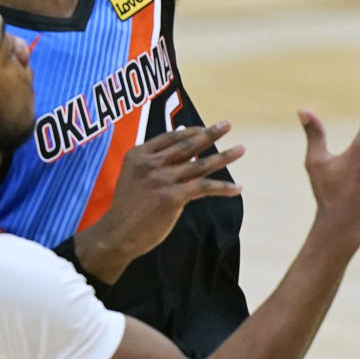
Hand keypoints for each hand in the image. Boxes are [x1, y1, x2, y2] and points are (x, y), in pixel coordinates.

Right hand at [75, 123, 243, 283]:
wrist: (118, 233)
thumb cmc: (128, 206)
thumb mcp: (133, 174)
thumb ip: (153, 159)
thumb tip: (178, 135)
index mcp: (139, 155)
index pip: (170, 138)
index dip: (190, 132)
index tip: (205, 128)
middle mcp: (150, 164)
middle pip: (187, 146)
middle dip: (210, 134)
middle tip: (227, 124)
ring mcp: (161, 180)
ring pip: (199, 165)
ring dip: (224, 156)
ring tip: (241, 149)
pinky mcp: (172, 197)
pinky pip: (204, 188)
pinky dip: (223, 187)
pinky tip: (237, 187)